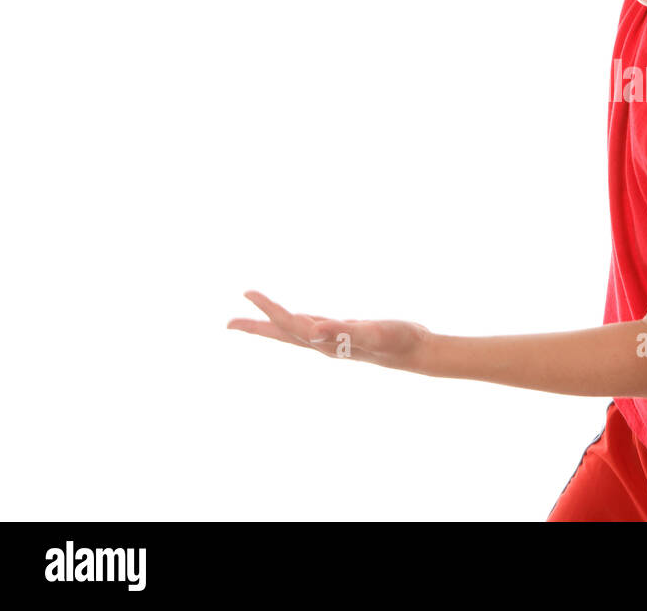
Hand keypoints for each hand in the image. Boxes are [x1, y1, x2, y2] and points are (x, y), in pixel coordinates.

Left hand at [227, 290, 430, 373]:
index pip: (288, 324)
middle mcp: (324, 344)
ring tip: (258, 319)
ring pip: (296, 332)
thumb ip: (344, 331)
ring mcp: (334, 341)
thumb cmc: (398, 341)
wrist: (418, 353)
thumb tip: (312, 331)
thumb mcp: (372, 332)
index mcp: (325, 342)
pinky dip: (300, 322)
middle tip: (228, 324)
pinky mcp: (345, 336)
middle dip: (256, 328)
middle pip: (283, 334)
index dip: (268, 309)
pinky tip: (302, 321)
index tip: (248, 292)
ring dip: (275, 326)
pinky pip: (313, 328)